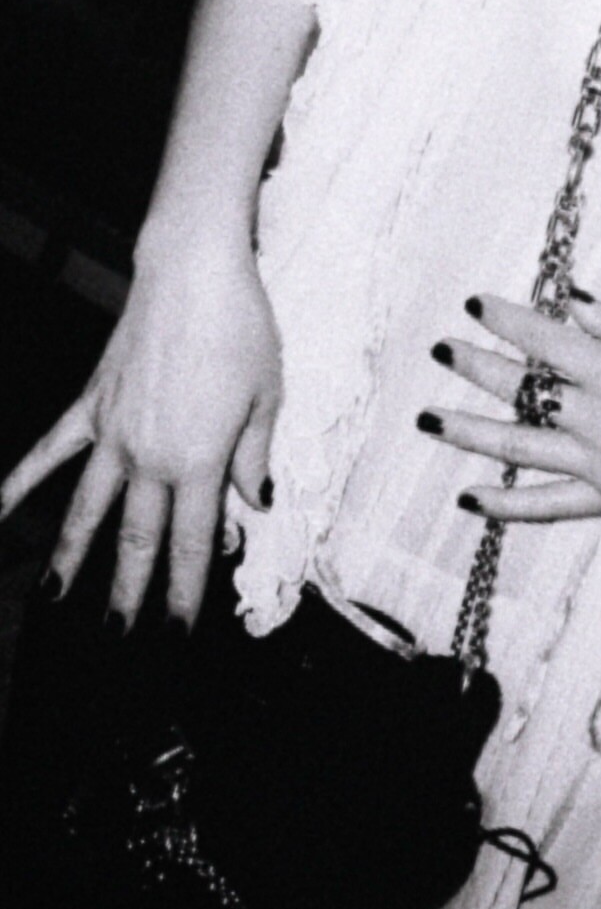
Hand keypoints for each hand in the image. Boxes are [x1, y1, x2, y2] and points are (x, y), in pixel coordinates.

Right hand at [0, 235, 282, 626]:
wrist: (193, 274)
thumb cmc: (241, 329)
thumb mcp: (268, 396)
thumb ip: (256, 456)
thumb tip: (256, 502)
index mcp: (200, 461)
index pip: (192, 543)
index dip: (185, 592)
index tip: (178, 631)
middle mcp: (150, 456)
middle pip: (138, 539)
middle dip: (130, 592)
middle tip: (119, 635)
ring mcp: (113, 432)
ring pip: (88, 509)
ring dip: (72, 557)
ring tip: (56, 598)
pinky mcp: (92, 405)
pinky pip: (50, 452)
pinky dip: (19, 483)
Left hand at [424, 293, 600, 522]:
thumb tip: (570, 306)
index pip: (541, 338)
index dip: (504, 319)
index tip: (476, 304)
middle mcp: (596, 417)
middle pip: (519, 388)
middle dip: (475, 365)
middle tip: (442, 349)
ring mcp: (598, 462)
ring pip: (517, 445)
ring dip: (467, 430)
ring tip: (428, 417)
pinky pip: (546, 505)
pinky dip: (506, 503)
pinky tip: (470, 497)